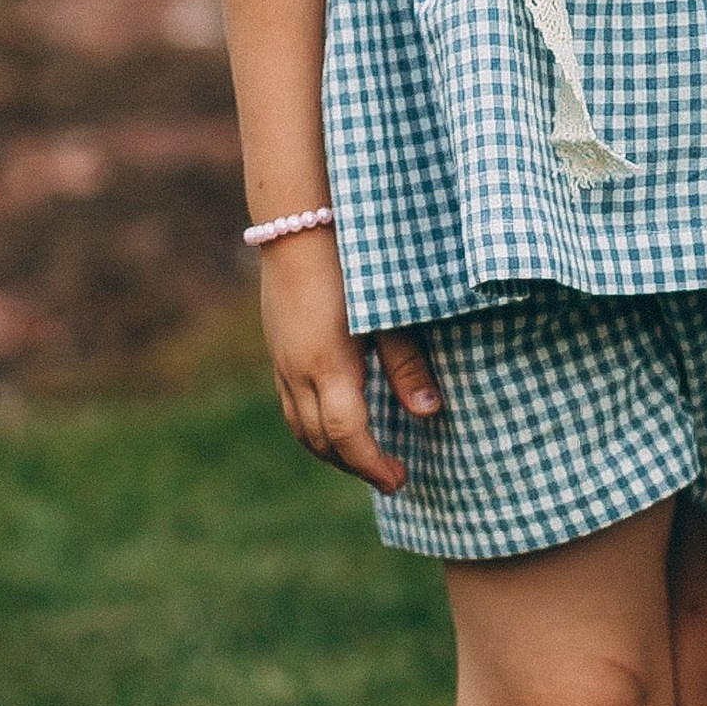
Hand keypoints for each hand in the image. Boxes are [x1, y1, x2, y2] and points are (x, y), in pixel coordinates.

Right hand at [259, 231, 438, 491]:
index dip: (373, 465)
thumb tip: (429, 413)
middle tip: (390, 477)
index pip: (348, 436)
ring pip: (300, 427)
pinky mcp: (277, 351)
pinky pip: (290, 406)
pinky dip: (314, 428)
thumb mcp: (388, 312)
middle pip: (320, 441)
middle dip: (354, 465)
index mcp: (328, 365)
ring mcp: (281, 363)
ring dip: (331, 452)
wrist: (297, 224)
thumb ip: (407, 364)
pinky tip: (336, 424)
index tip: (400, 480)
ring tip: (365, 460)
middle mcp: (297, 372)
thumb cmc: (352, 263)